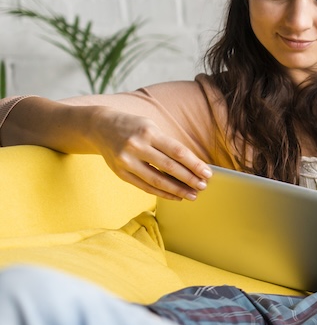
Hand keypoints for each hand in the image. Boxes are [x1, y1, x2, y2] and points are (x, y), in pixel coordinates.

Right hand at [93, 109, 211, 199]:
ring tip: (192, 195)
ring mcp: (126, 161)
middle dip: (189, 179)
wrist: (100, 127)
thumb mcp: (152, 128)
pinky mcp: (120, 173)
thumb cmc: (134, 128)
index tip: (207, 174)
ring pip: (157, 180)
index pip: (177, 151)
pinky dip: (162, 193)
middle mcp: (136, 146)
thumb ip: (169, 145)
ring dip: (177, 190)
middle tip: (203, 187)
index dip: (194, 164)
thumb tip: (193, 167)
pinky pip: (145, 187)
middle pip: (169, 167)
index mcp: (148, 132)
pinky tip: (176, 196)